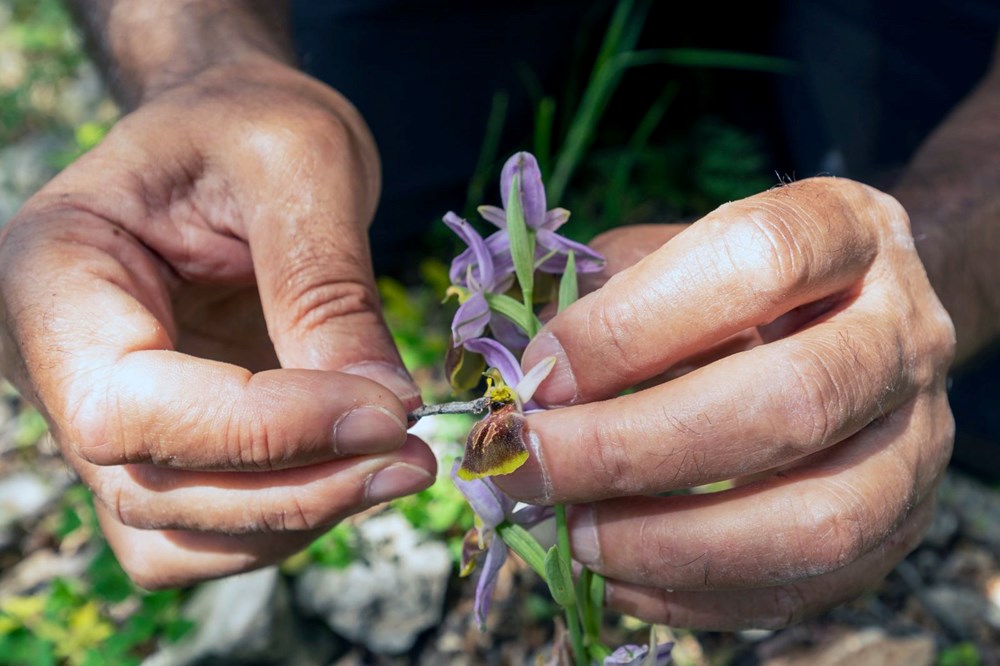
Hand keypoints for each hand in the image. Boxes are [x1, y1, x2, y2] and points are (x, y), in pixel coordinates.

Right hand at [0, 58, 435, 587]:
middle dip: (297, 489)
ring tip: (399, 461)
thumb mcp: (300, 161)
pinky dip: (289, 521)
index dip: (262, 430)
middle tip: (414, 457)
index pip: (126, 407)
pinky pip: (210, 534)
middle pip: (152, 489)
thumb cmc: (250, 123)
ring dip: (300, 518)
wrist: (232, 138)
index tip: (385, 413)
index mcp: (52, 276)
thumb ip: (328, 287)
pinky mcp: (166, 450)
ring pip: (180, 535)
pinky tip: (357, 468)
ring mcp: (106, 421)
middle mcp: (54, 365)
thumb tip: (383, 412)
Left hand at [499, 178, 955, 628]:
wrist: (858, 320)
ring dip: (670, 542)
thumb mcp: (672, 252)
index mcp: (844, 230)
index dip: (632, 325)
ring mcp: (917, 439)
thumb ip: (598, 294)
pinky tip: (620, 575)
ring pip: (817, 518)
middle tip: (528, 466)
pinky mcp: (905, 526)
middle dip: (633, 448)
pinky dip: (700, 595)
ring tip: (573, 533)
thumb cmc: (739, 282)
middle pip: (791, 400)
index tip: (539, 376)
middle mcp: (902, 332)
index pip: (755, 262)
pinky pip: (811, 588)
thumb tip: (518, 380)